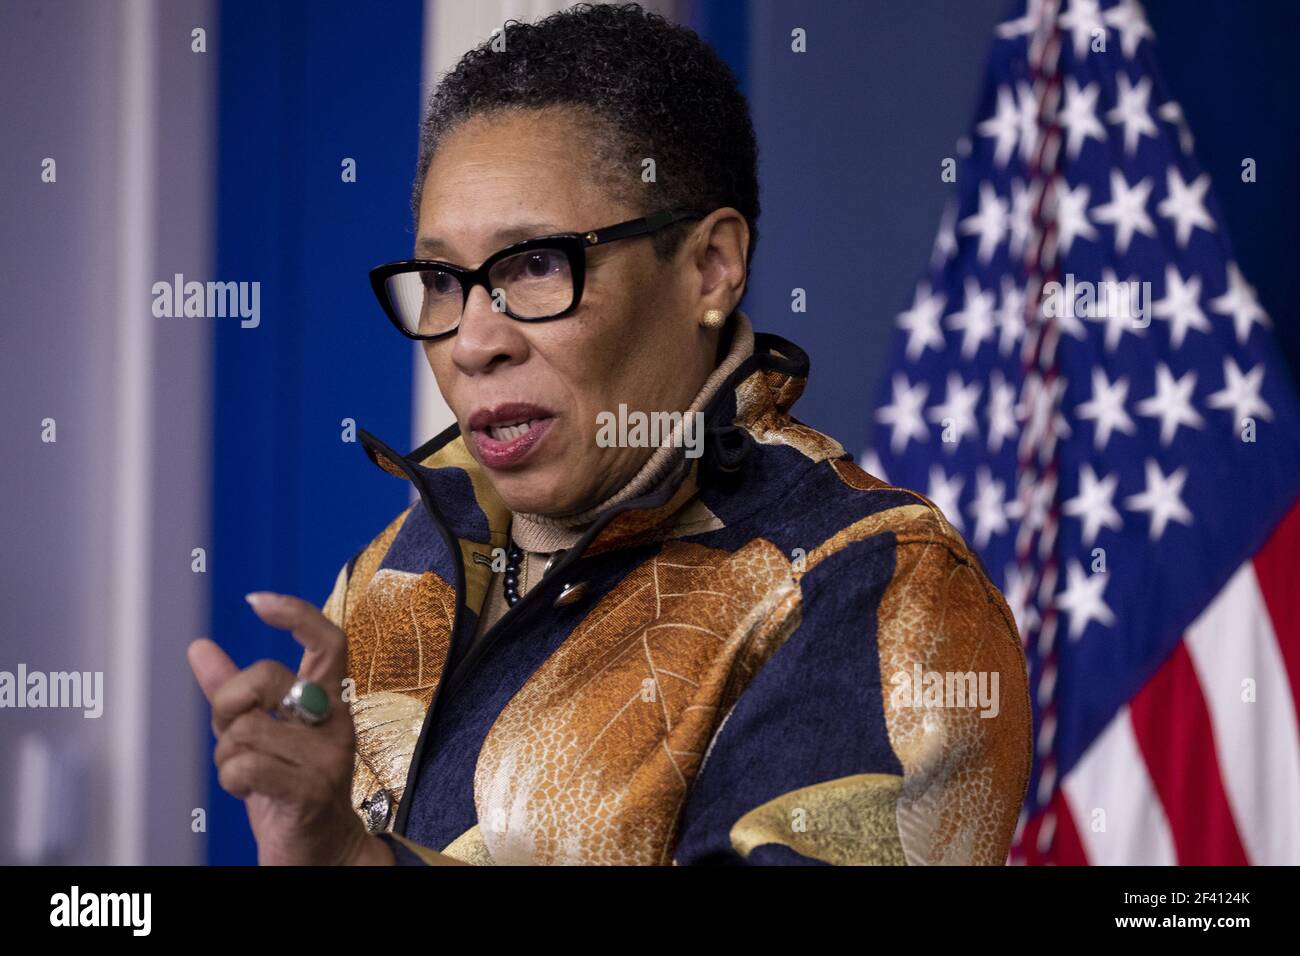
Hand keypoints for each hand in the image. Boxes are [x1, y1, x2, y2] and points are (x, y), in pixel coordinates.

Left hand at [187, 592, 392, 865]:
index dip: (296, 613)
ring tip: (247, 775)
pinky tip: (246, 791)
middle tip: (232, 732)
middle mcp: (334, 723)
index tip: (257, 601)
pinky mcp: (310, 791)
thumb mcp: (261, 736)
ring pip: (245, 729)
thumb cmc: (290, 791)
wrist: (322, 853)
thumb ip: (233, 693)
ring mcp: (326, 757)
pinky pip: (246, 765)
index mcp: (328, 702)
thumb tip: (199, 647)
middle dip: (227, 704)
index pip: (329, 642)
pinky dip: (231, 779)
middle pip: (266, 678)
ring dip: (226, 756)